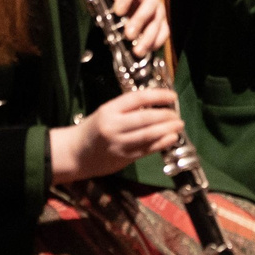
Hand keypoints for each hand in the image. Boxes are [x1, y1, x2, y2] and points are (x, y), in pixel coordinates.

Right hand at [50, 87, 183, 180]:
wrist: (75, 153)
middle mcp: (114, 126)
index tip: (172, 96)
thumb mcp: (106, 112)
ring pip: (148, 135)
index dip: (158, 96)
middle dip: (166, 116)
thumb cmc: (93, 129)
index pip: (138, 98)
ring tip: (179, 125)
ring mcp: (119, 144)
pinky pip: (146, 150)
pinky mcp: (123, 159)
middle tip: (178, 114)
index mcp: (109, 110)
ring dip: (167, 130)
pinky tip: (171, 138)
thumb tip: (155, 104)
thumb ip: (127, 109)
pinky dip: (161, 143)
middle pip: (146, 118)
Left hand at [113, 0, 168, 58]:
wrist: (129, 7)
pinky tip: (146, 50)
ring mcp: (158, 9)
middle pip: (149, 4)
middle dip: (139, 20)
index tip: (117, 11)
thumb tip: (105, 21)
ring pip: (157, 21)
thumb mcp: (111, 1)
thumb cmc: (119, 4)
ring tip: (137, 50)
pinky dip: (156, 42)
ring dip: (147, 37)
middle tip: (129, 34)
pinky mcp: (163, 22)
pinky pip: (164, 32)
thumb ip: (108, 8)